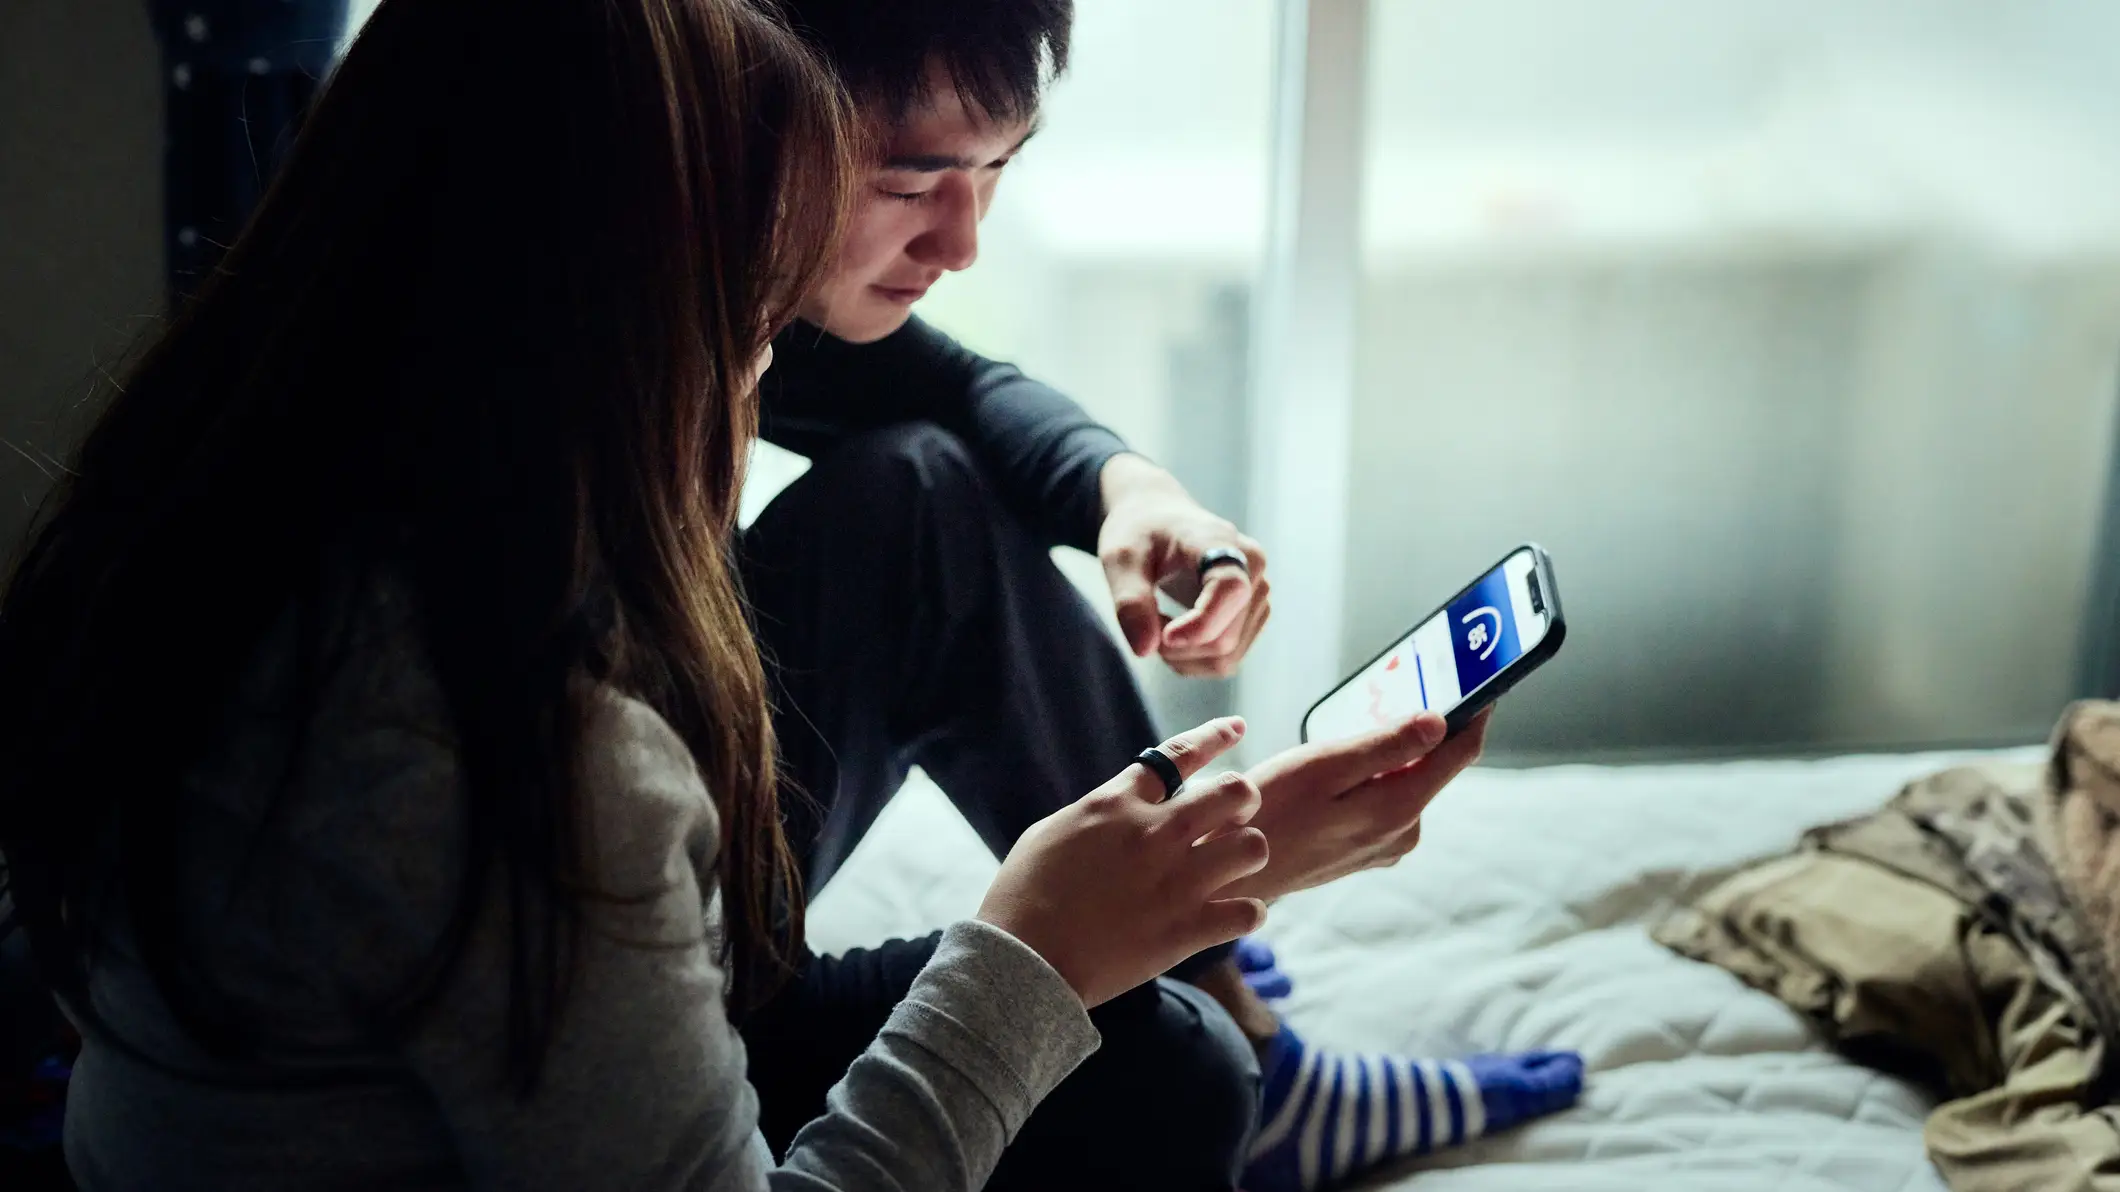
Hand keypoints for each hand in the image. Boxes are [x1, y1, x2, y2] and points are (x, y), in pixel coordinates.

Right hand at [976, 717, 1271, 1007]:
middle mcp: (1155, 834)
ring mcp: (1176, 881)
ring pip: (1253, 847)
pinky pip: (1249, 911)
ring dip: (1248, 855)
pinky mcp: (1187, 929)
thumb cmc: (1023, 895)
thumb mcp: (1051, 832)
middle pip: (1234, 791)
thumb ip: (1097, 814)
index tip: (1237, 728)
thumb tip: (1120, 807)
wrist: (1023, 959)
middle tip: (1235, 819)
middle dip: (1243, 800)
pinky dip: (1247, 913)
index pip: (1178, 755)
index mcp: (1117, 805)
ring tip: (1235, 868)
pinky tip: (1233, 915)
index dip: (1214, 736)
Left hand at [1097, 454, 1269, 677]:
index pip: (1230, 591)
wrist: (1159, 519)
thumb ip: (1129, 600)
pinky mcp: (1252, 616)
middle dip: (1176, 647)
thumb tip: (1145, 649)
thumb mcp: (1119, 557)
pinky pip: (1225, 660)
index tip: (1160, 640)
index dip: (1199, 626)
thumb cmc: (1140, 533)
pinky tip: (1172, 630)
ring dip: (1182, 656)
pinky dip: (1192, 658)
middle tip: (1141, 622)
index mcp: (1222, 542)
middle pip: (1223, 639)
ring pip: (1226, 658)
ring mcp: (1258, 595)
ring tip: (1154, 622)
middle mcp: (1253, 569)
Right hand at [1215, 709, 1489, 902]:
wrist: (1227, 873)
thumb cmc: (1268, 812)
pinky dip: (1373, 778)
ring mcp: (1385, 846)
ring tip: (1350, 733)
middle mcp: (1403, 833)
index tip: (1483, 677)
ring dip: (1391, 754)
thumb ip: (1386, 746)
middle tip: (1390, 691)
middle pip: (1433, 766)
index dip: (1475, 711)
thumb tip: (1441, 722)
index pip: (1460, 753)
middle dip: (1421, 728)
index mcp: (1400, 810)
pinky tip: (1335, 771)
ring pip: (1406, 783)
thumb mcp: (1324, 766)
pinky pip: (1384, 801)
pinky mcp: (1365, 850)